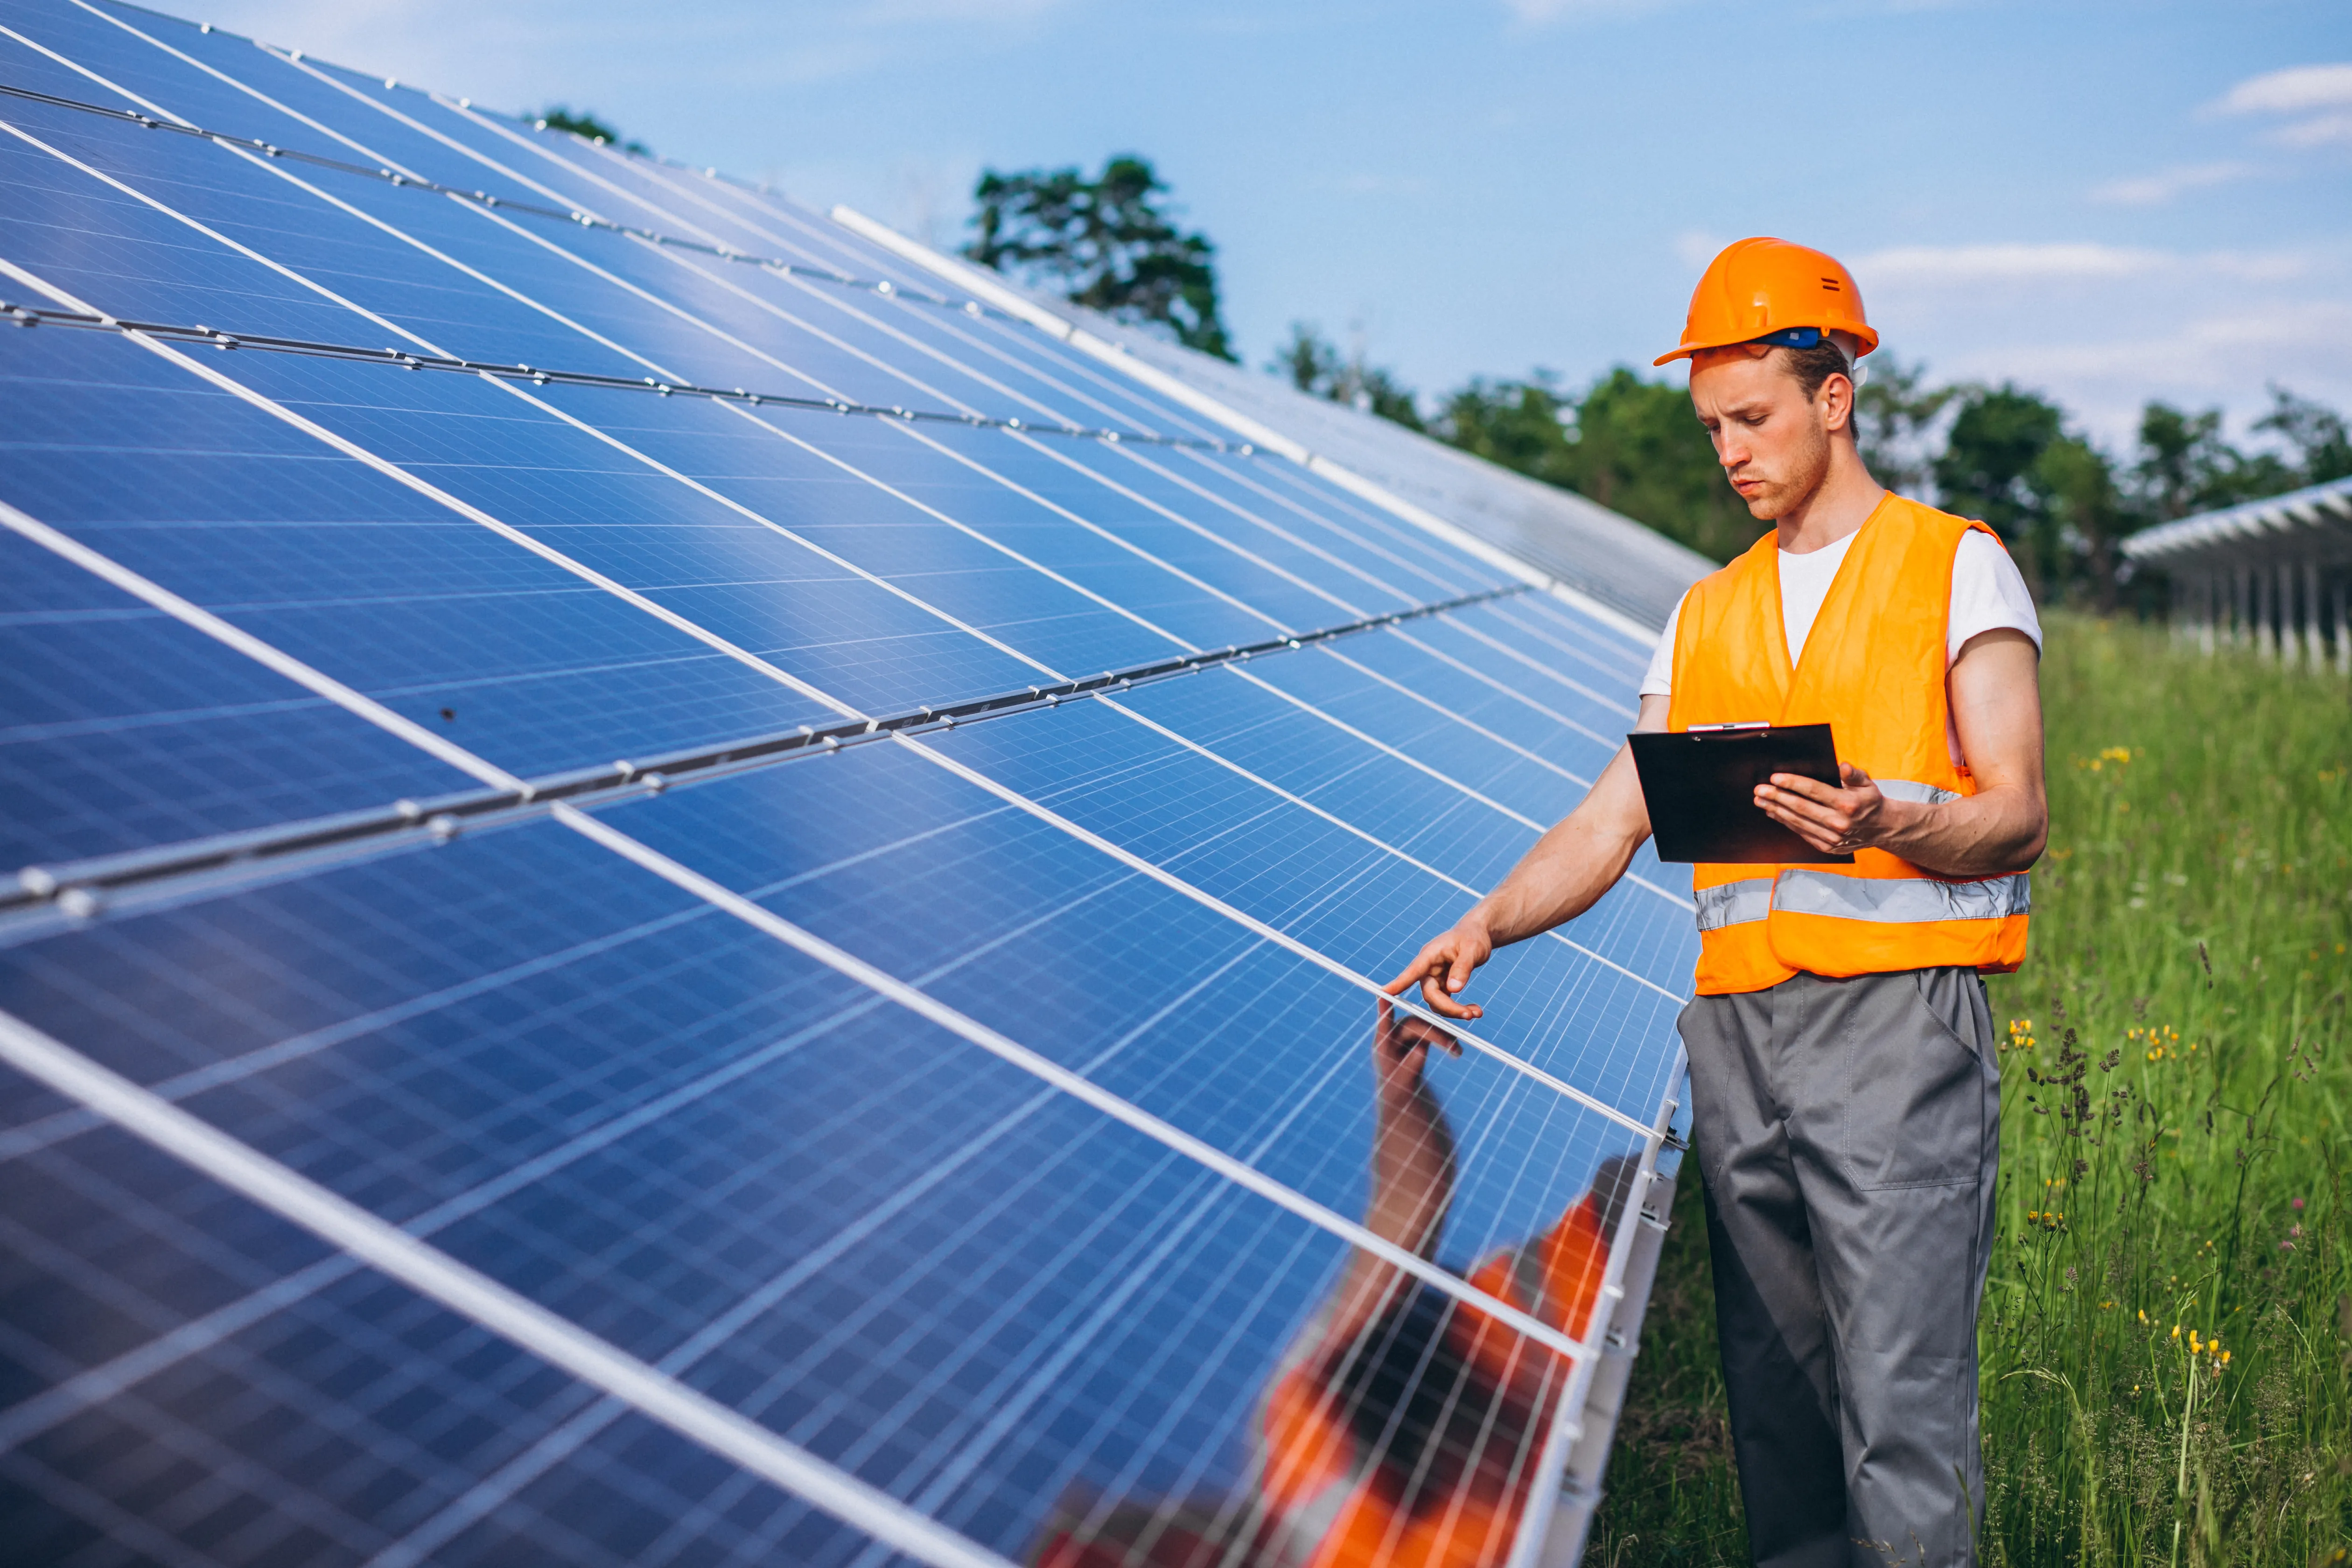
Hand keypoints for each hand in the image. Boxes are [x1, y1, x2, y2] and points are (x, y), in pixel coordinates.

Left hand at [1373, 998, 1461, 1091]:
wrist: (1404, 1087)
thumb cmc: (1398, 1086)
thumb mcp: (1403, 1081)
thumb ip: (1410, 1065)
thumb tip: (1420, 1049)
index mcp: (1383, 1042)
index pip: (1383, 1024)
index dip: (1384, 1010)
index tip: (1383, 996)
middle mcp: (1395, 1031)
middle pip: (1415, 1025)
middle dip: (1434, 1034)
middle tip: (1451, 1046)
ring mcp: (1408, 1030)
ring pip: (1428, 1026)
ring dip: (1444, 1037)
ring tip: (1457, 1051)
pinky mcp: (1420, 1033)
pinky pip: (1434, 1032)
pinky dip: (1446, 1040)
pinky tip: (1457, 1050)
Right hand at [1385, 919, 1493, 1019]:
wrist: (1477, 935)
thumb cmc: (1473, 937)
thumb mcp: (1472, 949)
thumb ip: (1463, 968)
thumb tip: (1453, 989)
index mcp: (1430, 954)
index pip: (1413, 971)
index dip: (1399, 983)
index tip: (1385, 992)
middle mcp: (1428, 968)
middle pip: (1430, 994)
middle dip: (1448, 1007)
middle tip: (1469, 1014)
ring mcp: (1434, 978)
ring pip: (1437, 1002)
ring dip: (1455, 1011)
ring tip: (1477, 1013)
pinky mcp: (1442, 985)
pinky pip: (1446, 1002)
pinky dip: (1459, 1008)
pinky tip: (1475, 1010)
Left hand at [1754, 762, 1903, 855]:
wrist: (1883, 829)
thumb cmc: (1870, 801)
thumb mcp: (1867, 783)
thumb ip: (1853, 774)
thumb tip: (1842, 766)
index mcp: (1848, 804)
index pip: (1814, 791)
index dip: (1793, 783)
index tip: (1775, 778)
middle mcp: (1839, 823)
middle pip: (1801, 807)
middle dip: (1777, 797)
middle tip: (1760, 790)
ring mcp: (1833, 837)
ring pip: (1798, 822)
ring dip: (1777, 811)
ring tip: (1761, 801)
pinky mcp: (1828, 847)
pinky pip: (1802, 833)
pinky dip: (1786, 823)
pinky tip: (1774, 813)